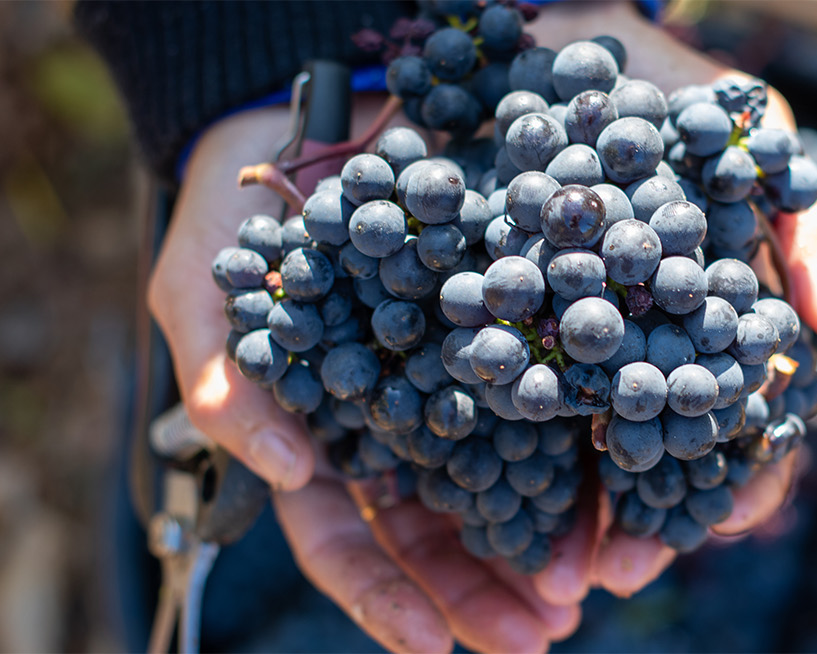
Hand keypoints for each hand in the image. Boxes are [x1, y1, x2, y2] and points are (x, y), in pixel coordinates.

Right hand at [149, 99, 577, 653]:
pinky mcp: (497, 340)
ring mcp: (445, 392)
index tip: (435, 646)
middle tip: (545, 631)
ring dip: (539, 545)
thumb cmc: (233, 218)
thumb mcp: (202, 291)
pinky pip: (540, 407)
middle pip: (434, 541)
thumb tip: (288, 473)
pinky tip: (614, 485)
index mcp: (313, 444)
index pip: (346, 546)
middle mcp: (385, 435)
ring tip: (589, 585)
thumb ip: (223, 380)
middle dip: (482, 597)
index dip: (386, 602)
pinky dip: (574, 452)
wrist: (302, 122)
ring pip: (496, 490)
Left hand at [523, 2, 816, 598]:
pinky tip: (474, 493)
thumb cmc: (670, 91)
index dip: (743, 476)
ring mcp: (555, 338)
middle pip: (644, 455)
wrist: (556, 33)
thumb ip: (803, 228)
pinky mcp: (480, 317)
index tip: (730, 518)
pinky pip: (481, 393)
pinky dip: (482, 444)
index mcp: (705, 326)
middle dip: (640, 518)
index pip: (738, 424)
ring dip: (560, 513)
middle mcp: (632, 345)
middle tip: (621, 570)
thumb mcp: (752, 141)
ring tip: (549, 568)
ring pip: (565, 447)